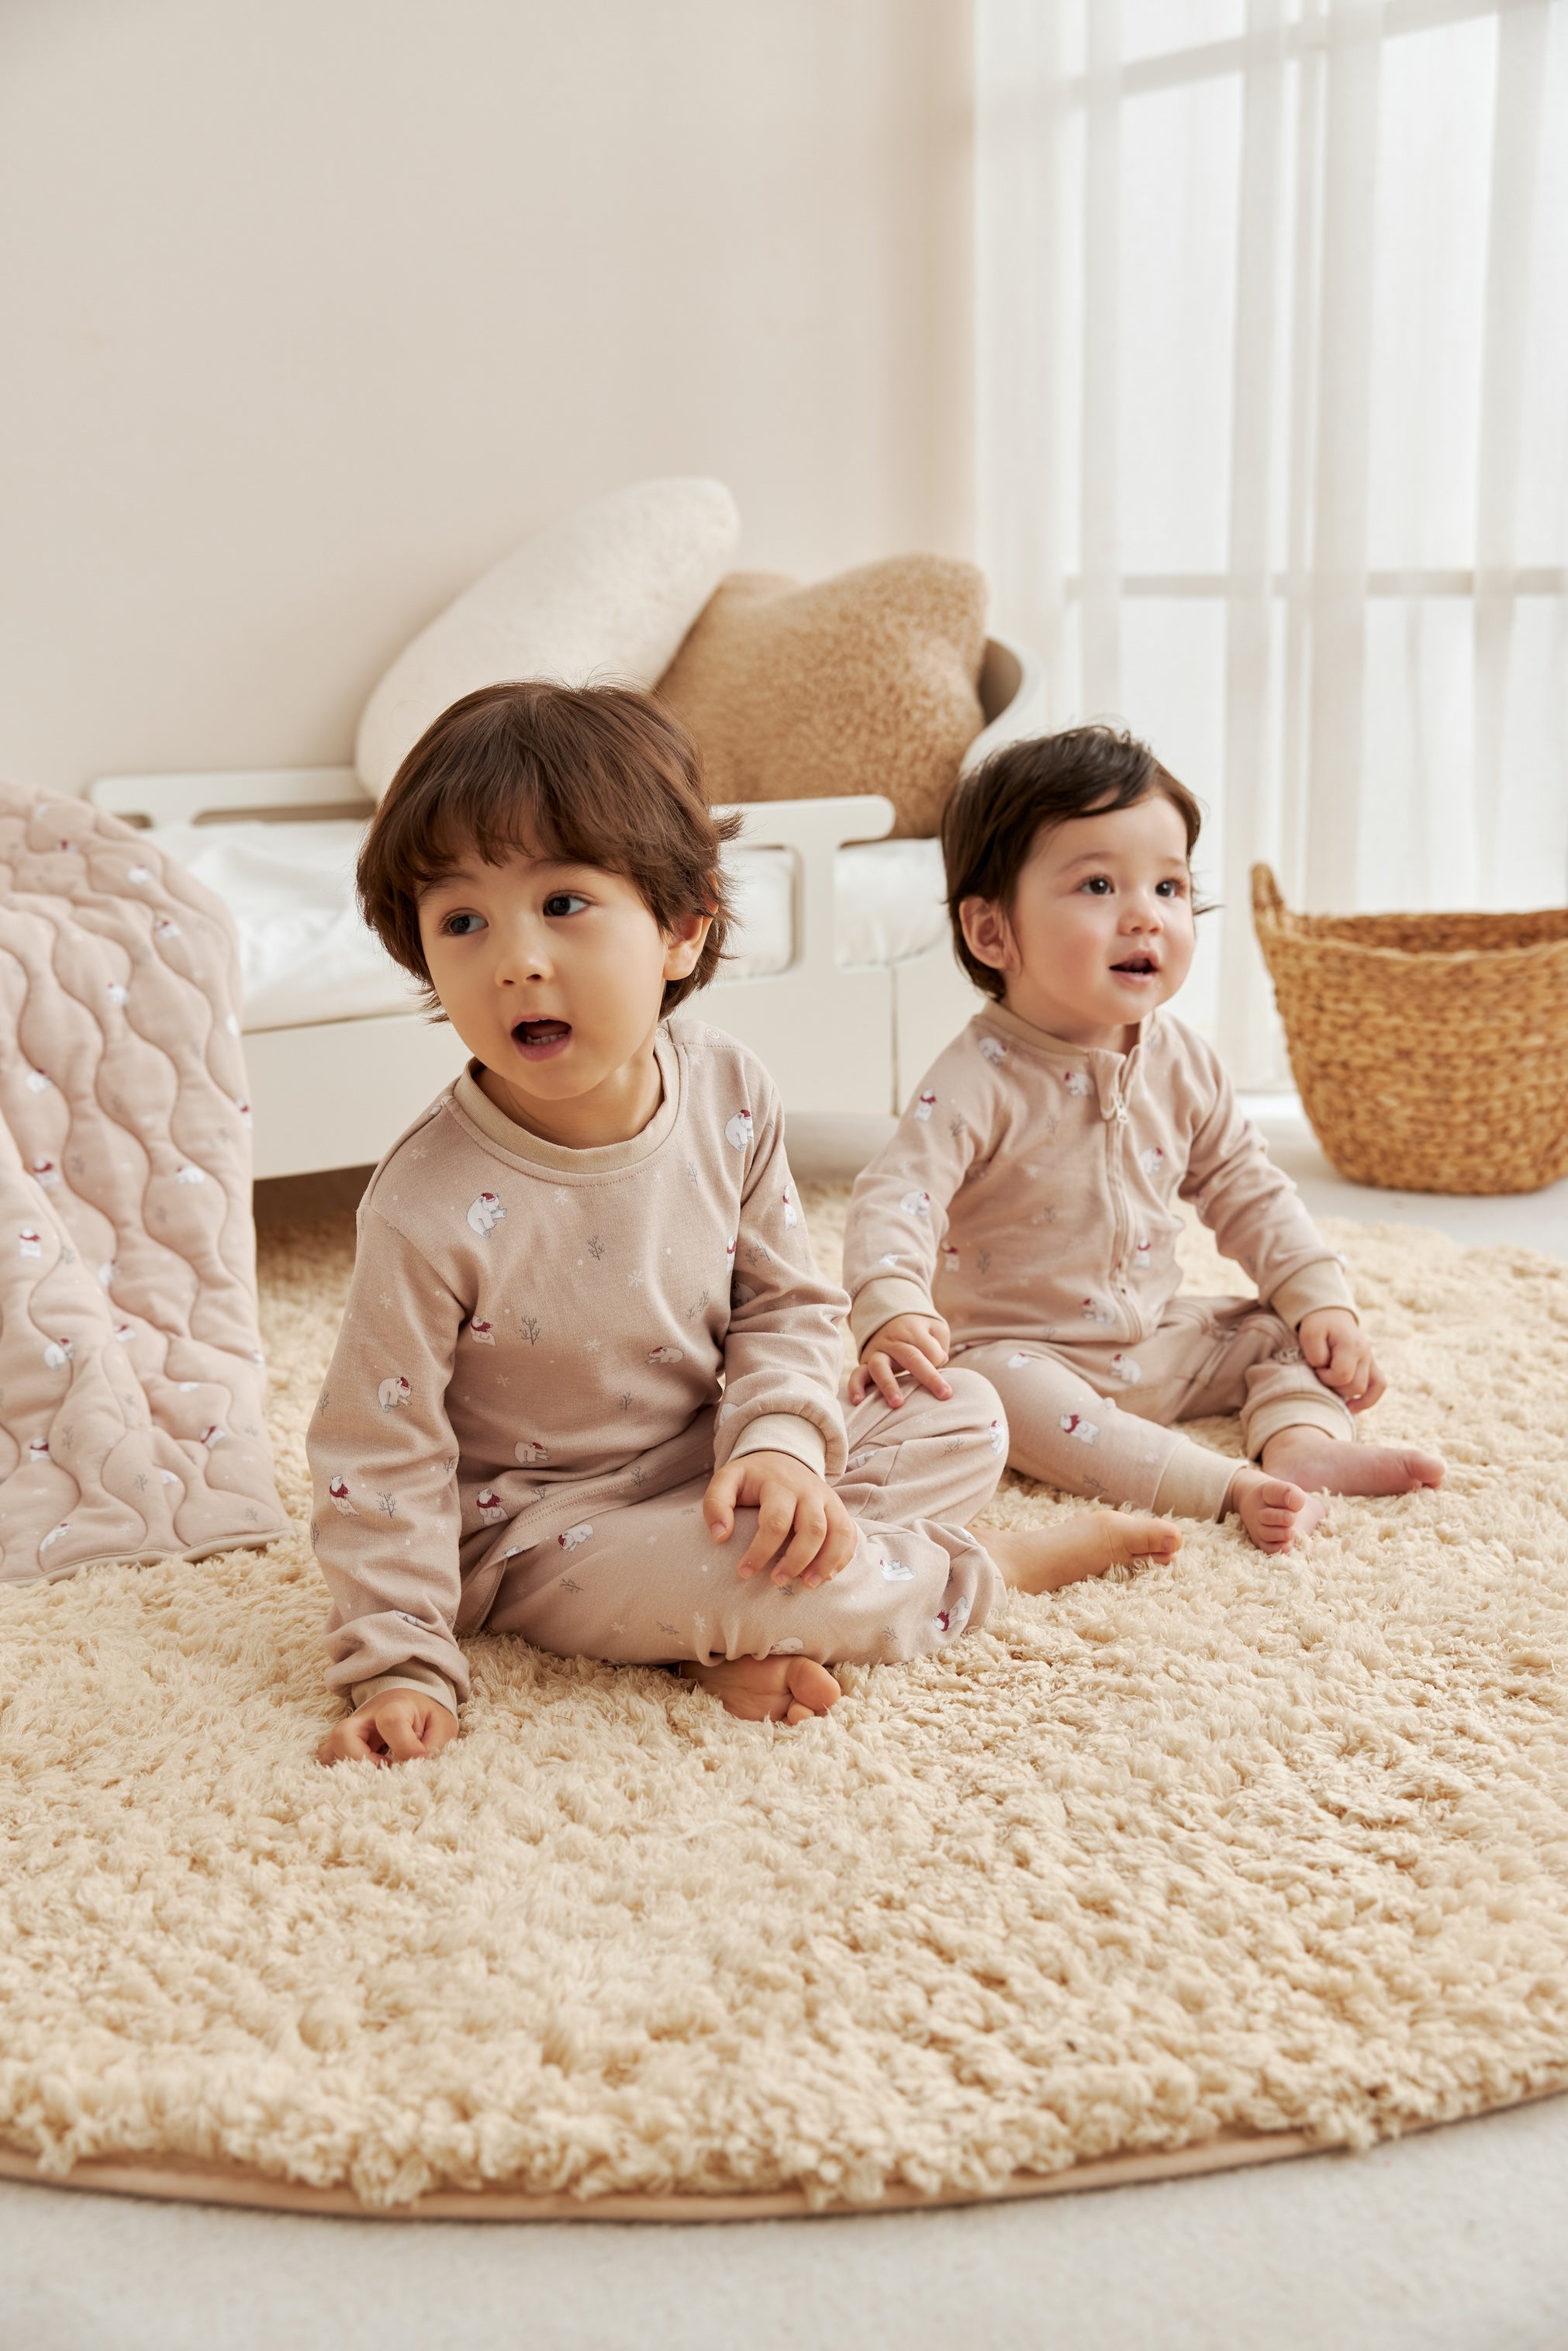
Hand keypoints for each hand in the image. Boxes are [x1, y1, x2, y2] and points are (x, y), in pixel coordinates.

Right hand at [316, 1688, 458, 1766]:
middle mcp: (365, 1718)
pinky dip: (337, 1773)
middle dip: (361, 1761)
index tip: (420, 1759)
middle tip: (385, 1772)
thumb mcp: (441, 1724)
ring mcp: (350, 1733)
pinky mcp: (343, 1745)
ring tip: (371, 1780)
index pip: (391, 1722)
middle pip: (343, 1734)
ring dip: (346, 1770)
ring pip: (328, 1749)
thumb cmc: (426, 1715)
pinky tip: (359, 1781)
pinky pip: (327, 1760)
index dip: (406, 1747)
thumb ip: (435, 1745)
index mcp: (394, 1707)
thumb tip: (421, 1766)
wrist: (410, 1699)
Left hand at [703, 1449, 856, 1588]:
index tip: (744, 1572)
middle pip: (813, 1529)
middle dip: (796, 1561)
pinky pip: (850, 1534)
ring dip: (826, 1562)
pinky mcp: (838, 1509)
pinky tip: (826, 1576)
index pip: (775, 1522)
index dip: (760, 1551)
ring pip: (838, 1532)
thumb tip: (720, 1537)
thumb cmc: (752, 1477)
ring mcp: (828, 1499)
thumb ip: (716, 1503)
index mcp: (779, 1484)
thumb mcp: (727, 1480)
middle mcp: (809, 1491)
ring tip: (808, 1585)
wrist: (781, 1456)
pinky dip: (843, 1557)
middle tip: (776, 1581)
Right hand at [847, 1311, 952, 1408]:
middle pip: (911, 1357)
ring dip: (888, 1385)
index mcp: (913, 1330)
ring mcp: (877, 1352)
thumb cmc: (919, 1331)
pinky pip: (857, 1373)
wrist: (889, 1319)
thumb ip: (939, 1345)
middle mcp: (893, 1340)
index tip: (946, 1373)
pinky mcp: (864, 1363)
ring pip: (880, 1366)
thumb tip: (937, 1363)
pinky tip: (858, 1402)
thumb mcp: (935, 1328)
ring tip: (897, 1404)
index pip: (930, 1349)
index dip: (940, 1360)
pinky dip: (855, 1386)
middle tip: (944, 1395)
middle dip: (928, 1376)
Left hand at [1297, 1307, 1384, 1411]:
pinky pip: (1379, 1386)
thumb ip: (1316, 1354)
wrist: (1330, 1315)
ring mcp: (1370, 1360)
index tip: (1316, 1368)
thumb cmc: (1318, 1326)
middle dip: (1334, 1385)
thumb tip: (1326, 1370)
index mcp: (1351, 1346)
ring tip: (1332, 1387)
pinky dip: (1368, 1399)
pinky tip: (1353, 1407)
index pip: (1342, 1375)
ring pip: (1366, 1389)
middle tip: (1322, 1374)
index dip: (1326, 1377)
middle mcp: (1365, 1354)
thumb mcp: (1309, 1334)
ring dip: (1346, 1392)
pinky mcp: (1371, 1365)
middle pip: (1355, 1386)